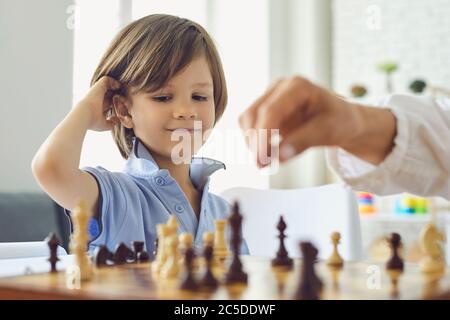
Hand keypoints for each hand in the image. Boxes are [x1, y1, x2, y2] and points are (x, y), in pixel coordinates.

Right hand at [76, 76, 122, 131]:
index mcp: (98, 107)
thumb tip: (118, 119)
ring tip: (124, 91)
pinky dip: (114, 82)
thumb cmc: (93, 121)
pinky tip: (118, 87)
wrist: (84, 114)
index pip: (109, 103)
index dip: (116, 103)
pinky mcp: (99, 85)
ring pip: (108, 86)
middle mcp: (98, 98)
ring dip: (116, 88)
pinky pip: (107, 80)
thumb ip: (111, 122)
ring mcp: (98, 91)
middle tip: (127, 98)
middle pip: (110, 94)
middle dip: (118, 95)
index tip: (124, 107)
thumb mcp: (104, 124)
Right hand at [239, 76, 395, 166]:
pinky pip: (251, 127)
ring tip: (266, 162)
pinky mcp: (266, 111)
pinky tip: (268, 155)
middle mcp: (279, 88)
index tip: (260, 157)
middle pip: (253, 114)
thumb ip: (302, 142)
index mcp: (297, 86)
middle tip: (261, 165)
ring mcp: (271, 98)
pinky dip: (256, 143)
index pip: (270, 110)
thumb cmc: (339, 120)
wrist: (342, 120)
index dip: (262, 135)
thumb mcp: (327, 131)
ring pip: (247, 120)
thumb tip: (279, 156)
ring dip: (252, 143)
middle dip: (255, 142)